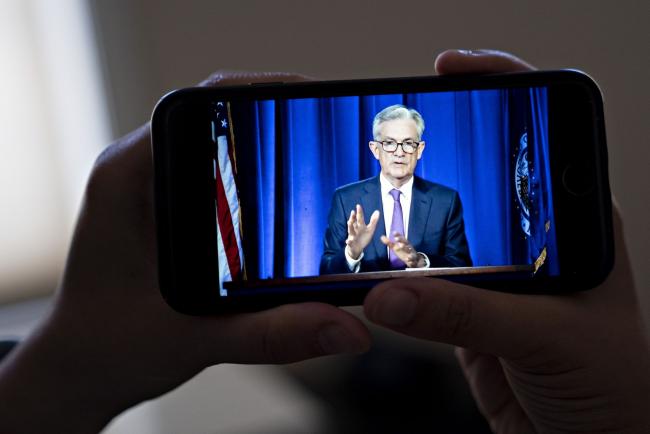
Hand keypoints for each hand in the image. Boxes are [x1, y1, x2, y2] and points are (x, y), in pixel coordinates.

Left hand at [0, 72, 370, 433]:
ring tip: (313, 159)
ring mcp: (148, 185)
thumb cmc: (111, 348)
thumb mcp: (198, 343)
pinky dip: (248, 172)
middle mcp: (135, 171)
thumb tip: (347, 328)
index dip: (259, 89)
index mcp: (128, 180)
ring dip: (260, 144)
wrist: (80, 366)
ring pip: (212, 140)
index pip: (195, 105)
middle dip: (271, 116)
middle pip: (211, 115)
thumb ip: (274, 334)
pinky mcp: (163, 204)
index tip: (312, 97)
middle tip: (326, 134)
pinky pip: (208, 168)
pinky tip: (279, 196)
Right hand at [345, 204, 379, 258]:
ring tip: (349, 222)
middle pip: (354, 222)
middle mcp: (355, 229)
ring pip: (350, 230)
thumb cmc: (363, 237)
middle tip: (353, 211)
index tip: (358, 205)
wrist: (357, 248)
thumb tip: (377, 211)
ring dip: (350, 227)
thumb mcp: (370, 229)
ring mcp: (352, 236)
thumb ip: (373, 221)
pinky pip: (349, 242)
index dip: (359, 212)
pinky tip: (348, 241)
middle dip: (353, 217)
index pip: (359, 218)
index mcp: (360, 226)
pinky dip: (348, 242)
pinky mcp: (351, 243)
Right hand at [364, 50, 649, 433]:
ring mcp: (501, 278)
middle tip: (395, 127)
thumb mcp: (547, 338)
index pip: (543, 134)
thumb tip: (392, 293)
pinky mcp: (471, 313)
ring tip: (376, 198)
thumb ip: (467, 315)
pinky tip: (379, 265)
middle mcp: (536, 243)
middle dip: (439, 143)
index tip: (451, 68)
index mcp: (576, 225)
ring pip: (446, 231)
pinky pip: (428, 282)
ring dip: (408, 219)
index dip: (503, 86)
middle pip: (484, 174)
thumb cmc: (611, 387)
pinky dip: (399, 272)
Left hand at [380, 232, 424, 267]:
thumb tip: (381, 236)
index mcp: (404, 243)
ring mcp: (411, 254)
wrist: (415, 260)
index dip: (398, 235)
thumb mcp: (396, 247)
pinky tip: (408, 259)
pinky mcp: (413, 261)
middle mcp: (408, 247)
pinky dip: (411, 260)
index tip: (393, 232)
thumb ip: (389, 243)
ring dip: (406, 248)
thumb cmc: (403, 252)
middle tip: (396, 239)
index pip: (401, 238)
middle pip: (406, 243)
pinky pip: (413, 260)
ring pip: (410, 251)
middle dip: (401, 241)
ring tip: (401, 246)